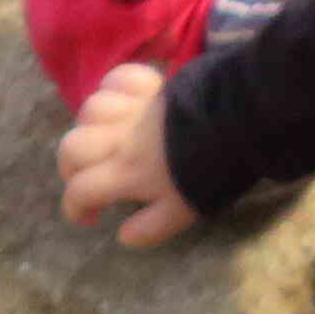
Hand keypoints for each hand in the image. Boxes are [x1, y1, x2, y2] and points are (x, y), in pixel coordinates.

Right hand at [58, 64, 194, 246]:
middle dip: (71, 166)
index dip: (76, 207)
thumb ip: (149, 228)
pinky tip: (124, 102)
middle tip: (92, 176)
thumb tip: (123, 235)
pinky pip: (119, 78)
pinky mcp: (153, 86)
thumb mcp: (182, 211)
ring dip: (91, 125)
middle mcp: (121, 139)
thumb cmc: (212, 171)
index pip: (79, 189)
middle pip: (71, 145)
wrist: (243, 123)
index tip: (91, 216)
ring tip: (108, 138)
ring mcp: (135, 109)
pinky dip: (114, 87)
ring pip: (90, 109)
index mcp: (126, 172)